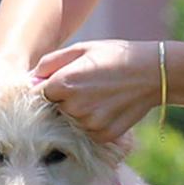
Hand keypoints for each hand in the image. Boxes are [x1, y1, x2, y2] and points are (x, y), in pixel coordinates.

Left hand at [31, 40, 158, 141]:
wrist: (153, 73)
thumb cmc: (114, 56)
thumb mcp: (81, 49)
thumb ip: (51, 62)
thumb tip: (30, 78)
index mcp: (63, 83)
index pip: (38, 93)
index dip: (48, 87)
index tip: (61, 82)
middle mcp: (73, 106)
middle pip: (54, 109)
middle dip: (62, 100)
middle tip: (86, 87)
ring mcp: (88, 123)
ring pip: (71, 121)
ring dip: (78, 112)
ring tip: (98, 95)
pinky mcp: (103, 135)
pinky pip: (87, 132)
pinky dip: (93, 123)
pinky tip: (107, 107)